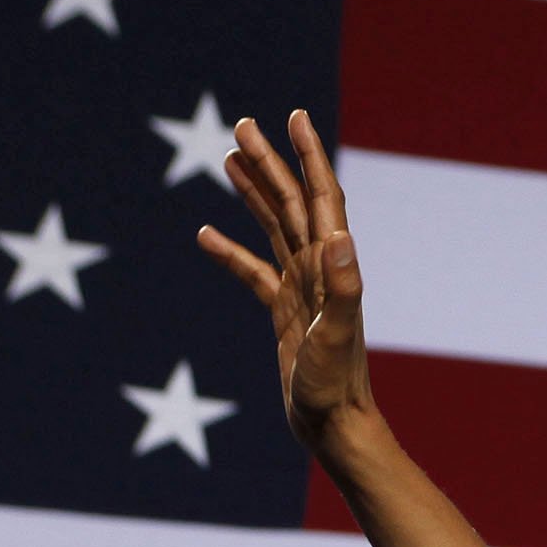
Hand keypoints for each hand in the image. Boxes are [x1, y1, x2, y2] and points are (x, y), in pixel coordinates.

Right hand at [201, 113, 379, 452]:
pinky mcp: (284, 311)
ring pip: (274, 228)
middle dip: (269, 162)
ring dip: (253, 192)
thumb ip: (342, 288)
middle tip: (242, 125)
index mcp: (332, 266)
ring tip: (230, 157)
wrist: (333, 427)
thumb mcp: (335, 336)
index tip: (293, 118)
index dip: (308, 157)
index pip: (321, 198)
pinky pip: (253, 272)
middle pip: (291, 203)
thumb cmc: (335, 388)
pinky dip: (230, 251)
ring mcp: (300, 289)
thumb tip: (341, 236)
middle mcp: (319, 270)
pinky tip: (204, 235)